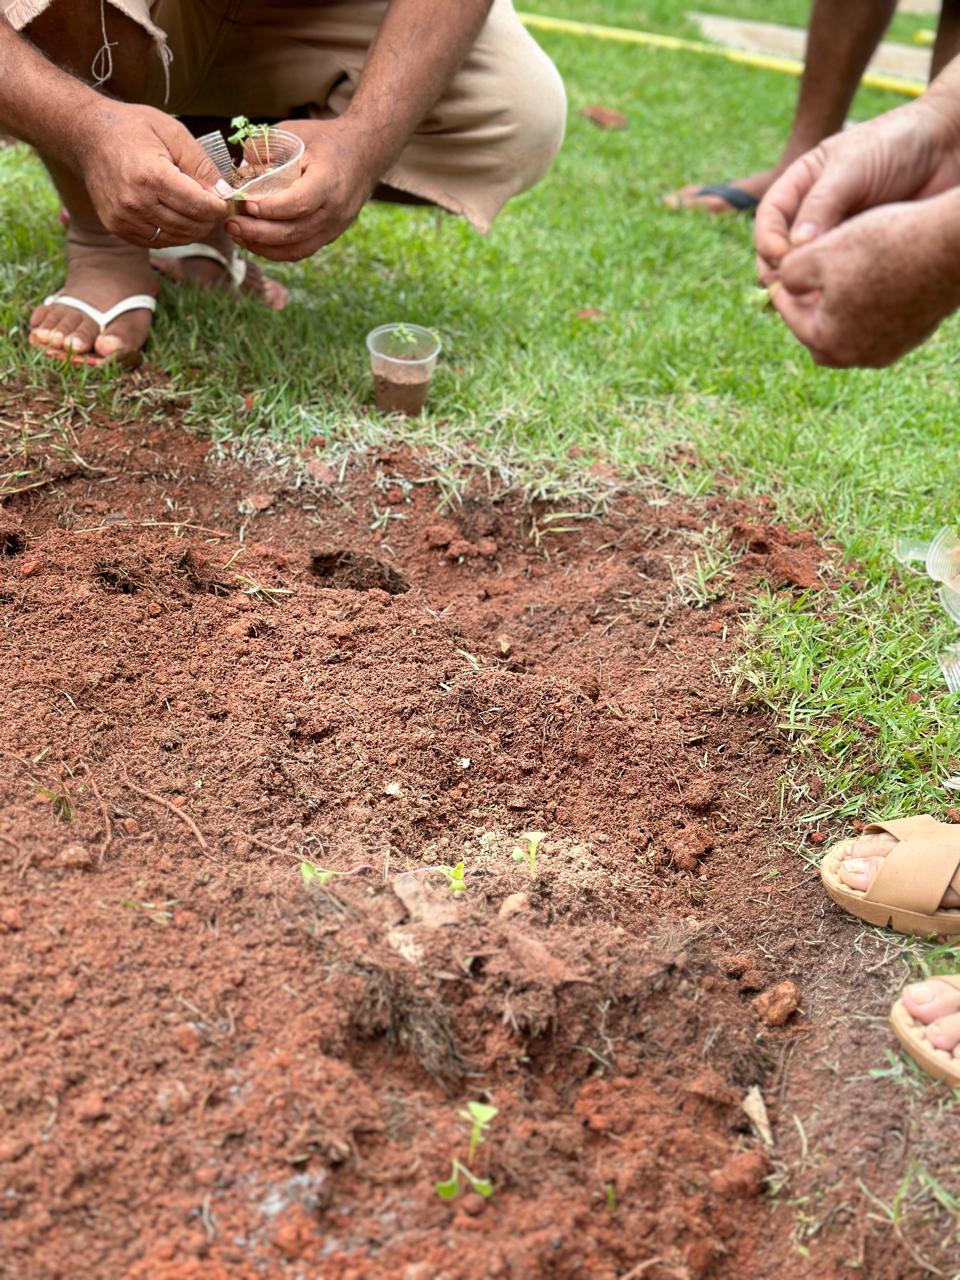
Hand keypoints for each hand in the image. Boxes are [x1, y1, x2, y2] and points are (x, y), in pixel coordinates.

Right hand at [77, 102, 228, 247]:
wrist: (87, 135)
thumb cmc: (133, 128)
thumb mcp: (173, 133)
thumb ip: (201, 164)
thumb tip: (224, 193)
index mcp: (151, 175)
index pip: (198, 206)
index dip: (218, 207)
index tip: (223, 201)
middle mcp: (135, 201)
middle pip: (189, 226)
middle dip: (208, 220)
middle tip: (212, 207)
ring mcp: (123, 217)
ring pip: (175, 238)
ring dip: (192, 229)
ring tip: (195, 211)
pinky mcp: (116, 227)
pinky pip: (156, 241)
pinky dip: (172, 234)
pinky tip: (174, 216)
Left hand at [225, 119, 380, 261]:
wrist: (363, 155)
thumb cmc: (325, 141)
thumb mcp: (296, 133)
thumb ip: (265, 148)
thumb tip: (238, 169)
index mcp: (329, 180)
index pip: (300, 202)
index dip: (271, 208)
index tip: (245, 204)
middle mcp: (335, 210)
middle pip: (295, 231)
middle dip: (258, 232)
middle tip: (231, 223)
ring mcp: (334, 227)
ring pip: (296, 248)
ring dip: (263, 246)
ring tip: (238, 234)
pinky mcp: (329, 236)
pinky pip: (301, 251)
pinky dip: (275, 251)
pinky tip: (254, 241)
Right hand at [755, 98, 959, 284]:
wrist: (948, 146)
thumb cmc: (897, 143)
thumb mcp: (851, 167)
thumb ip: (822, 204)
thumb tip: (793, 249)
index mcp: (802, 185)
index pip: (770, 219)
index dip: (768, 240)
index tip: (781, 258)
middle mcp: (814, 213)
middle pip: (782, 249)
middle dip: (782, 271)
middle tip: (792, 289)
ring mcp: (837, 235)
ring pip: (810, 268)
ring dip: (808, 285)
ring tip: (817, 297)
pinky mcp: (860, 253)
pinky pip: (839, 277)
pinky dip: (836, 289)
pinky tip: (842, 297)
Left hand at [769, 197, 959, 367]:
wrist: (950, 245)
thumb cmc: (882, 245)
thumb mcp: (820, 252)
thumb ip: (789, 272)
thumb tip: (781, 284)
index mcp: (828, 340)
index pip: (791, 317)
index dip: (782, 291)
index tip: (778, 275)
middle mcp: (858, 355)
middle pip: (819, 336)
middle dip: (808, 310)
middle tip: (803, 286)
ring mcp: (890, 349)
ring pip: (850, 334)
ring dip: (838, 313)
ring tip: (835, 284)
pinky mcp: (914, 336)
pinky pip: (880, 327)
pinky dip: (868, 310)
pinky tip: (870, 284)